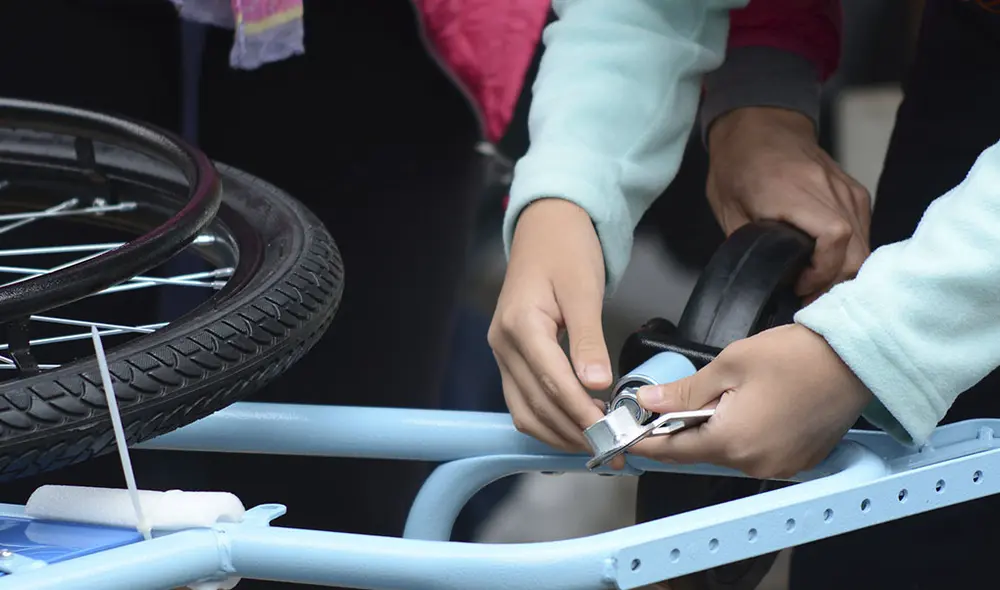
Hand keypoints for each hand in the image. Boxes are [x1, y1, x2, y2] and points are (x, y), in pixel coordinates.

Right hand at [488, 198, 612, 456]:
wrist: (545, 228)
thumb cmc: (566, 251)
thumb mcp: (583, 290)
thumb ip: (588, 339)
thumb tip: (596, 384)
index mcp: (521, 325)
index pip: (552, 383)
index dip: (581, 414)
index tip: (610, 435)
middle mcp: (504, 344)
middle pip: (537, 405)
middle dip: (574, 433)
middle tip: (612, 450)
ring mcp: (503, 353)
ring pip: (526, 411)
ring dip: (559, 434)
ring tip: (597, 447)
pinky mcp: (510, 358)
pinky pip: (524, 401)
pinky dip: (548, 421)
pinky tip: (575, 429)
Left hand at [629, 324, 871, 478]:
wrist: (856, 358)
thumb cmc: (796, 355)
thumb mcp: (729, 365)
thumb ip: (685, 392)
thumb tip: (649, 401)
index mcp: (732, 441)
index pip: (673, 450)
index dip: (647, 442)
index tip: (627, 436)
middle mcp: (755, 464)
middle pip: (702, 452)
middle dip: (683, 430)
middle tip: (669, 406)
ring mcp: (780, 467)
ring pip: (730, 453)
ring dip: (717, 431)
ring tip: (721, 398)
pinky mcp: (799, 462)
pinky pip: (758, 453)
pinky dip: (746, 435)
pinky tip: (752, 408)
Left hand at [707, 107, 871, 301]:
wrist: (759, 124)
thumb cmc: (738, 164)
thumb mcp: (727, 209)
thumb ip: (750, 245)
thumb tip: (767, 280)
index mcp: (792, 191)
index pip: (834, 236)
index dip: (822, 271)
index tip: (799, 286)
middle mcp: (827, 189)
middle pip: (857, 250)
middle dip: (834, 283)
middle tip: (807, 297)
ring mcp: (846, 189)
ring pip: (865, 246)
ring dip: (843, 272)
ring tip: (814, 285)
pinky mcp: (854, 192)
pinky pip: (863, 232)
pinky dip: (848, 254)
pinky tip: (825, 264)